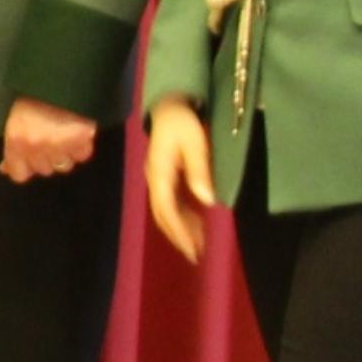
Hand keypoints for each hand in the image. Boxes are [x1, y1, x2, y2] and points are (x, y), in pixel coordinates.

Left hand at [0, 95, 96, 182]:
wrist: (61, 75)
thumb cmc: (35, 96)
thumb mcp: (16, 121)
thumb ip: (13, 148)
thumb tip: (5, 169)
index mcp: (16, 140)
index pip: (19, 175)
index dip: (26, 167)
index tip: (31, 158)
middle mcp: (36, 146)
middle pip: (44, 170)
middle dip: (47, 157)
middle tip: (49, 136)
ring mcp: (59, 144)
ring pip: (64, 165)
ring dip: (65, 153)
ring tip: (63, 132)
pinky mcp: (81, 140)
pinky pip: (82, 155)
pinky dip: (81, 146)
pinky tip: (76, 131)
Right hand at [143, 97, 215, 261]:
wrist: (169, 105)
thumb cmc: (183, 122)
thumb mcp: (195, 143)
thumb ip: (199, 170)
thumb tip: (207, 200)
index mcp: (160, 173)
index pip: (167, 209)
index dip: (179, 231)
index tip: (192, 249)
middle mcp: (154, 179)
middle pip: (163, 214)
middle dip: (178, 236)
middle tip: (195, 256)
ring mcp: (157, 178)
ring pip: (165, 210)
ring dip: (180, 228)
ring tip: (198, 244)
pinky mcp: (163, 176)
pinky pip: (169, 202)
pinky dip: (181, 216)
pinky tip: (195, 222)